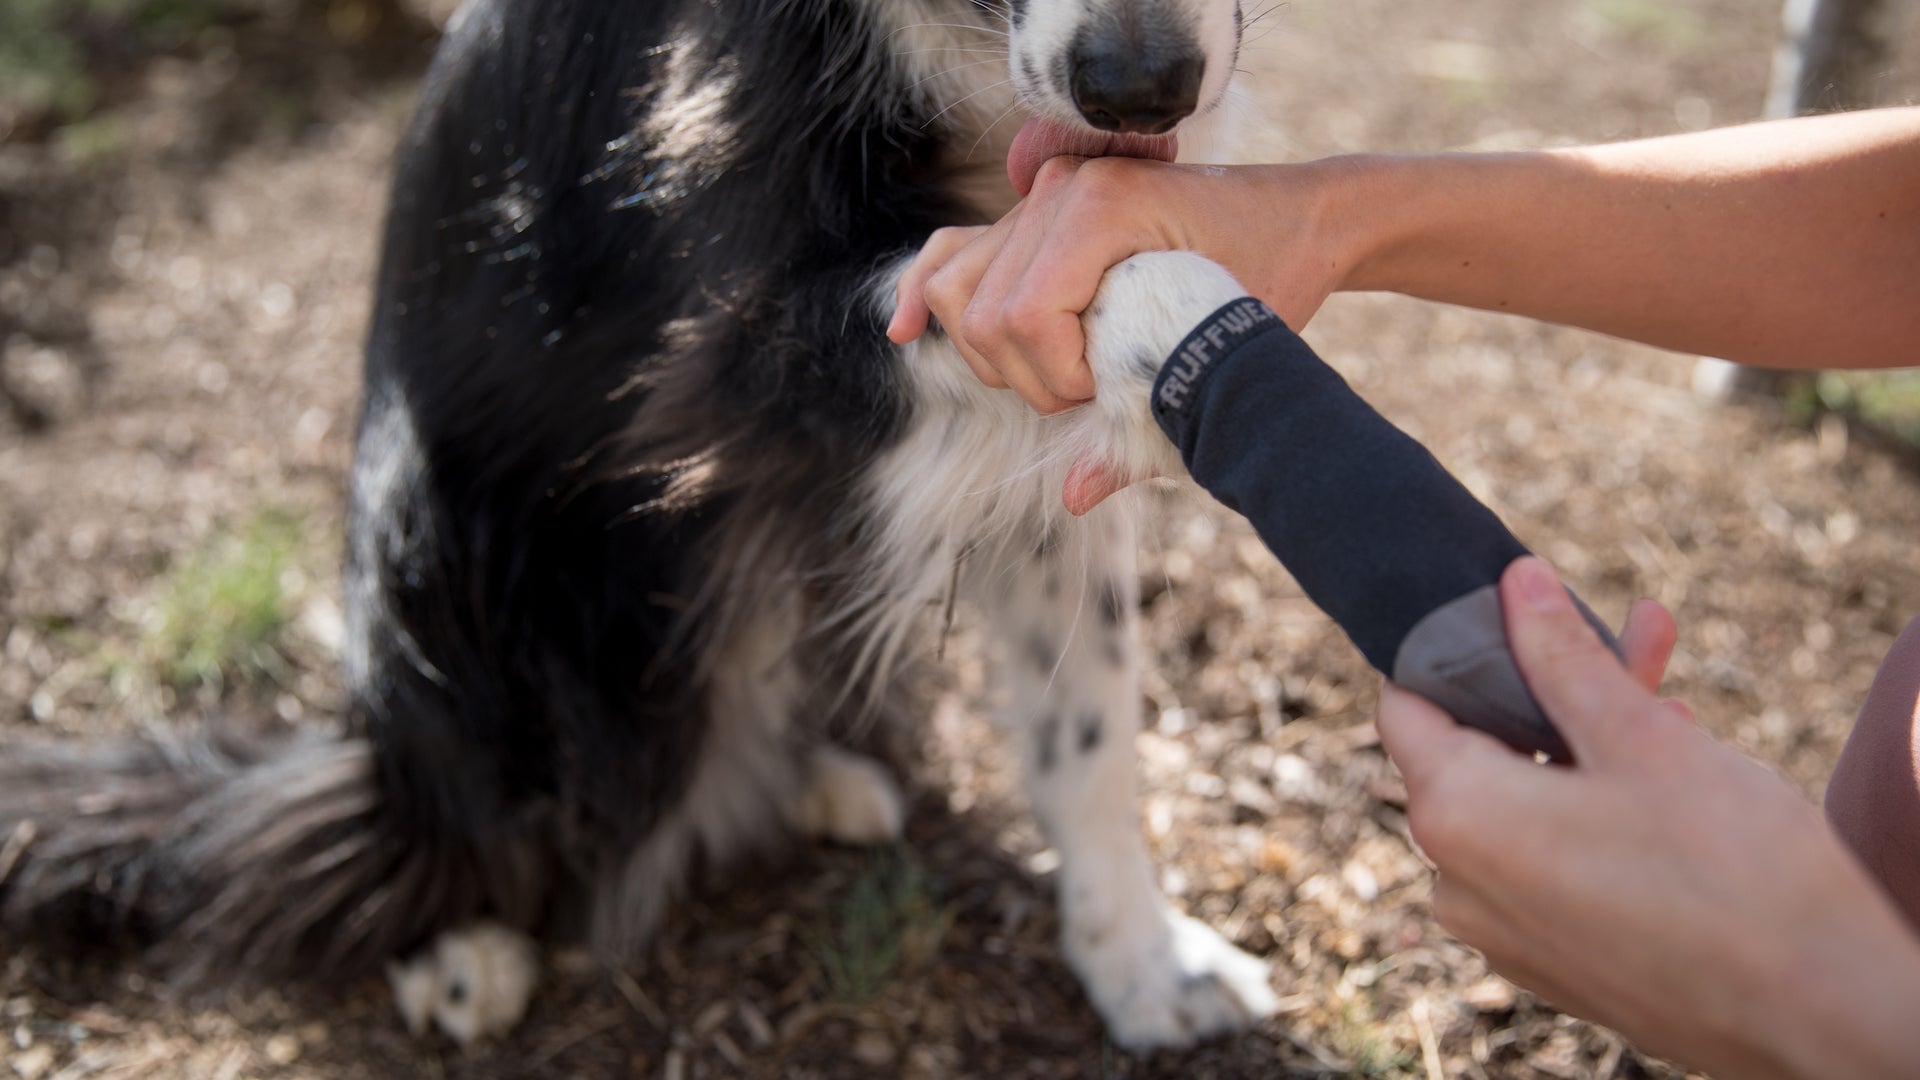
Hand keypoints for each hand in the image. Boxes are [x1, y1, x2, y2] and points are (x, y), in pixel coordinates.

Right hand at [887, 156, 1349, 413]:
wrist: (1295, 221)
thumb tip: (1072, 497)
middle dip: (1026, 376)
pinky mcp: (1034, 218)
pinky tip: (900, 330)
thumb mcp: (1213, 355)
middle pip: (979, 313)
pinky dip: (924, 292)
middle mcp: (1059, 190)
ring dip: (992, 353)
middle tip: (1092, 390)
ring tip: (1058, 374)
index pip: (1020, 316)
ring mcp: (1041, 197)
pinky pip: (955, 252)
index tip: (1107, 391)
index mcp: (1102, 207)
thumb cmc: (1267, 283)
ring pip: (955, 289)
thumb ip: (1140, 429)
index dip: (1055, 378)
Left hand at [1377, 557, 1919, 1078]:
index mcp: (1456, 817)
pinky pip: (1552, 861)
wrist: (1823, 1014)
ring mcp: (1505, 932)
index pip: (1406, 706)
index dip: (1458, 652)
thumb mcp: (1640, 737)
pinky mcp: (1557, 962)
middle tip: (1636, 636)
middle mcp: (1458, 883)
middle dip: (1553, 688)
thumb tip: (1517, 585)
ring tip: (1671, 700)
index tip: (1518, 614)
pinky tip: (1669, 772)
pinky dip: (1593, 812)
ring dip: (1589, 744)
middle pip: (1480, 752)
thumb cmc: (1733, 871)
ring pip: (1527, 804)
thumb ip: (1562, 655)